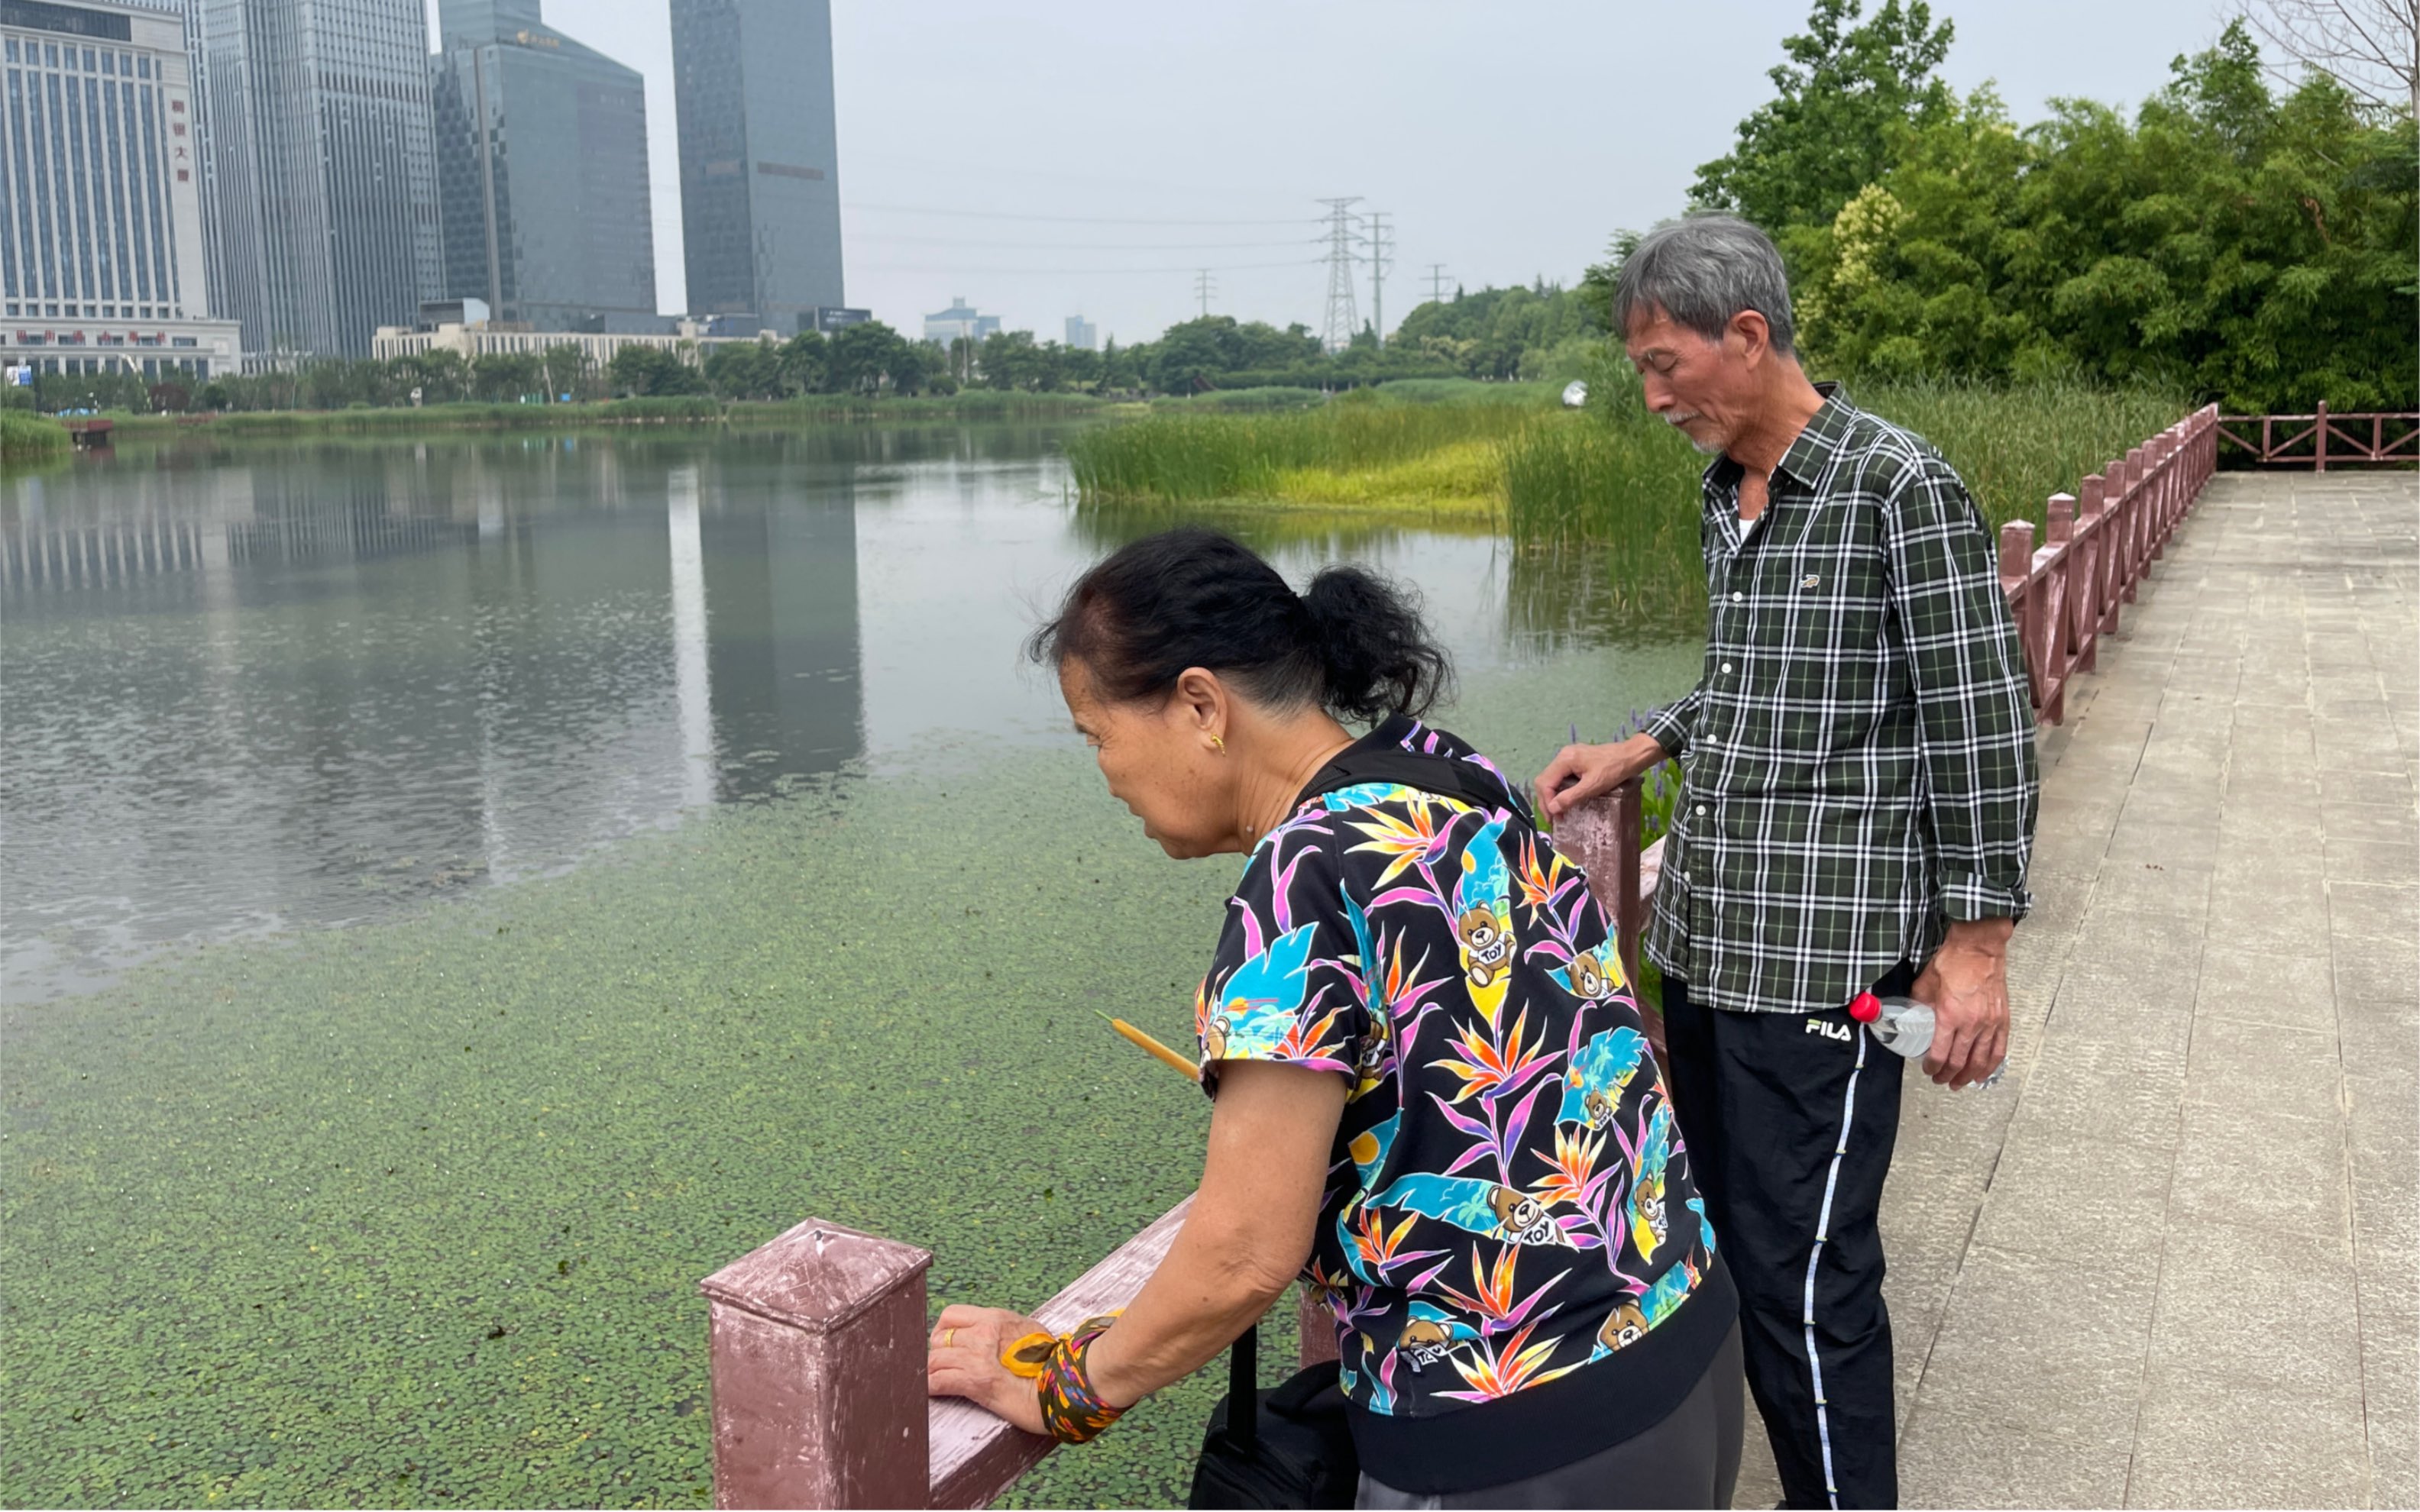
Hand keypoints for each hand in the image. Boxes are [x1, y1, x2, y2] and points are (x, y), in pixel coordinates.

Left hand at [927, 1305, 1048, 1434]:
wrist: (1063, 1387)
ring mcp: (977, 1357)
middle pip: (938, 1339)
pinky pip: (937, 1382)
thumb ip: (1004, 1331)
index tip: (947, 1344)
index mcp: (995, 1318)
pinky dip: (933, 1389)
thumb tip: (994, 1338)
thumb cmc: (1051, 1363)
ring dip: (935, 1373)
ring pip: (934, 1361)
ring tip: (941, 1382)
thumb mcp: (1028, 1331)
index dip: (943, 1330)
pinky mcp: (974, 1381)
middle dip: (939, 1354)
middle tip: (947, 1367)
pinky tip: (937, 1393)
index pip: (951, 1315)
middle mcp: (982, 1333)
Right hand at [1535, 733, 1667, 820]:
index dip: (1546, 802)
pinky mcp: (1576, 761)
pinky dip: (1560, 790)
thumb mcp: (1593, 785)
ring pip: (1552, 779)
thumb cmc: (1615, 769)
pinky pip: (1561, 777)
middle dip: (1547, 801)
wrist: (1632, 755)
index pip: (1545, 783)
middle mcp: (1563, 755)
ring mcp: (1569, 757)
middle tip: (1554, 818)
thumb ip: (1571, 796)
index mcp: (1565, 759)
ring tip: (1559, 812)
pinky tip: (1566, 800)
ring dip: (1553, 796)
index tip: (1554, 818)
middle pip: (1545, 780)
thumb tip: (1553, 808)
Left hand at [1911, 919, 2013, 1088]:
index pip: (1939, 1053)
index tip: (1928, 1070)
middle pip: (1959, 1061)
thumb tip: (1910, 1018)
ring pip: (1979, 1061)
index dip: (1932, 1067)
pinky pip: (1998, 1051)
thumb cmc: (1953, 962)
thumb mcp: (1925, 984)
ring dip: (1968, 1076)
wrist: (1979, 948)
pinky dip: (1990, 1066)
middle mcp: (1970, 1024)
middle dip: (1948, 1075)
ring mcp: (1989, 1024)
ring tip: (1959, 1083)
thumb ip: (1918, 1006)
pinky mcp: (2002, 1020)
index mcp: (1948, 1015)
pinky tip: (1983, 1074)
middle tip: (1940, 1080)